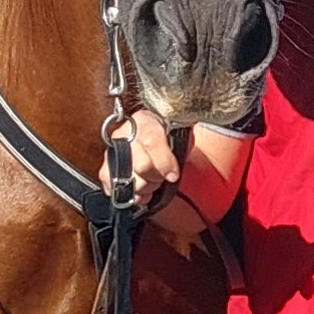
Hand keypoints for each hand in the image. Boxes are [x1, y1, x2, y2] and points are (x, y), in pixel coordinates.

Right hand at [113, 107, 250, 234]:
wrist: (161, 157)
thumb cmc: (174, 145)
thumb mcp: (183, 136)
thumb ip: (187, 135)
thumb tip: (208, 119)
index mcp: (146, 120)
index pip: (151, 139)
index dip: (164, 161)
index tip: (174, 175)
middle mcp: (125, 133)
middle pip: (141, 165)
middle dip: (156, 176)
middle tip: (162, 176)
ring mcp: (113, 152)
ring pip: (130, 180)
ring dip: (145, 186)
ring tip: (152, 180)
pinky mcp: (105, 171)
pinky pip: (114, 187)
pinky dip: (133, 194)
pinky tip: (142, 189)